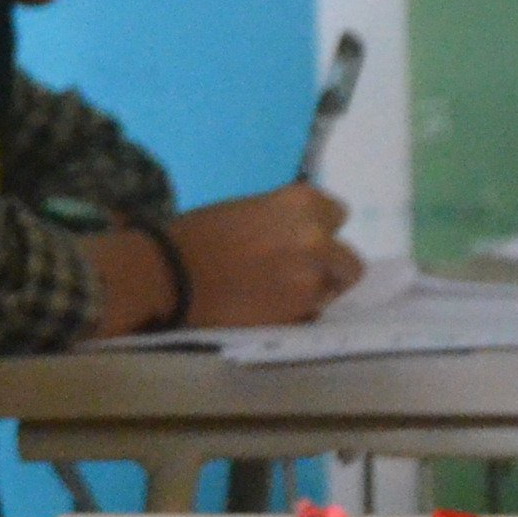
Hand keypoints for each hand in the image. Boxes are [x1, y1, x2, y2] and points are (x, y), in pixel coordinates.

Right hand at [173, 185, 363, 325]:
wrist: (168, 275)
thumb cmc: (197, 234)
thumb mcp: (246, 210)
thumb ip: (282, 221)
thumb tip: (297, 235)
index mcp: (301, 203)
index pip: (338, 215)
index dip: (321, 229)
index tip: (302, 238)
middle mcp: (317, 238)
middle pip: (349, 260)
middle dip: (329, 267)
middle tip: (300, 273)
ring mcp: (311, 278)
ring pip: (333, 290)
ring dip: (314, 292)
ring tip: (281, 295)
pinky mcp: (299, 312)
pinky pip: (312, 314)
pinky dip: (296, 313)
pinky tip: (269, 308)